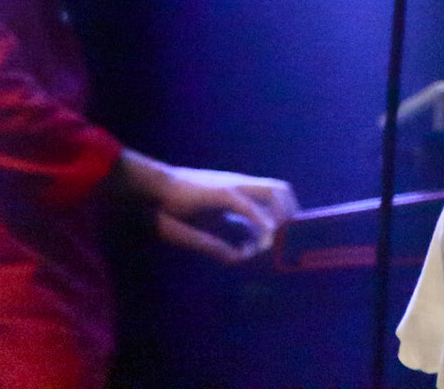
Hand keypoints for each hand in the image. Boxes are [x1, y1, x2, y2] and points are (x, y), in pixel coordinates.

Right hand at [119, 150, 298, 264]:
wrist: (152, 191)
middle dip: (291, 212)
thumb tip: (237, 258)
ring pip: (272, 191)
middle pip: (280, 189)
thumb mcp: (201, 230)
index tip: (287, 235)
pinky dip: (260, 219)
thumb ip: (218, 244)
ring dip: (281, 214)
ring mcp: (232, 186)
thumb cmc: (172, 209)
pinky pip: (246, 205)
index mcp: (236, 192)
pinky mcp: (220, 193)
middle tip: (290, 238)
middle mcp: (239, 185)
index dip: (284, 213)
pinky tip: (266, 234)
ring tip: (280, 238)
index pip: (272, 195)